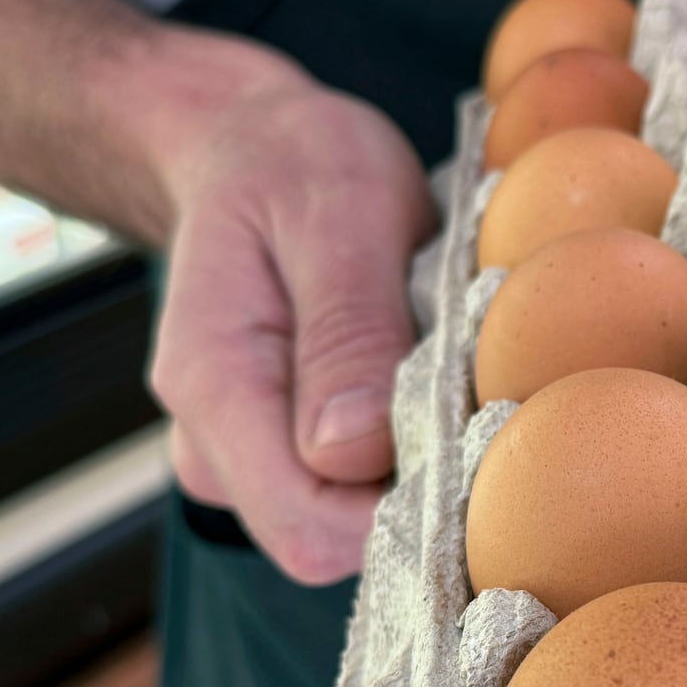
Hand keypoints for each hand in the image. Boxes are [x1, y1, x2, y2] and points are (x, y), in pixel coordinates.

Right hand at [150, 74, 437, 583]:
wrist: (249, 147)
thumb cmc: (296, 164)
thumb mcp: (340, 212)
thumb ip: (347, 332)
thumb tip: (351, 452)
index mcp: (217, 390)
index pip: (311, 530)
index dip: (402, 515)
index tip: (470, 445)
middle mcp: (218, 447)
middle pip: (336, 539)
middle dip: (413, 486)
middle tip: (459, 382)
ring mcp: (246, 456)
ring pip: (352, 518)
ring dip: (410, 459)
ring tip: (427, 356)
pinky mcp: (282, 451)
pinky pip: (355, 486)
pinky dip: (401, 444)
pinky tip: (412, 373)